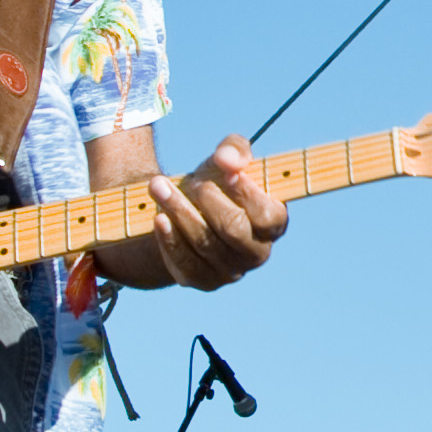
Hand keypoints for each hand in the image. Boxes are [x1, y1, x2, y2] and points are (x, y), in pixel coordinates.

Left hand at [149, 138, 287, 291]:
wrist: (187, 213)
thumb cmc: (216, 183)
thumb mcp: (226, 160)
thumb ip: (235, 150)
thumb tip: (227, 159)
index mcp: (274, 223)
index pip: (266, 215)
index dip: (245, 193)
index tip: (224, 171)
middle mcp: (257, 252)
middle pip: (233, 229)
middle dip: (208, 200)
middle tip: (192, 181)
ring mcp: (231, 271)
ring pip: (205, 244)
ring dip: (179, 212)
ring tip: (158, 186)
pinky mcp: (203, 281)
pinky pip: (186, 264)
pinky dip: (170, 240)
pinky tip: (159, 218)